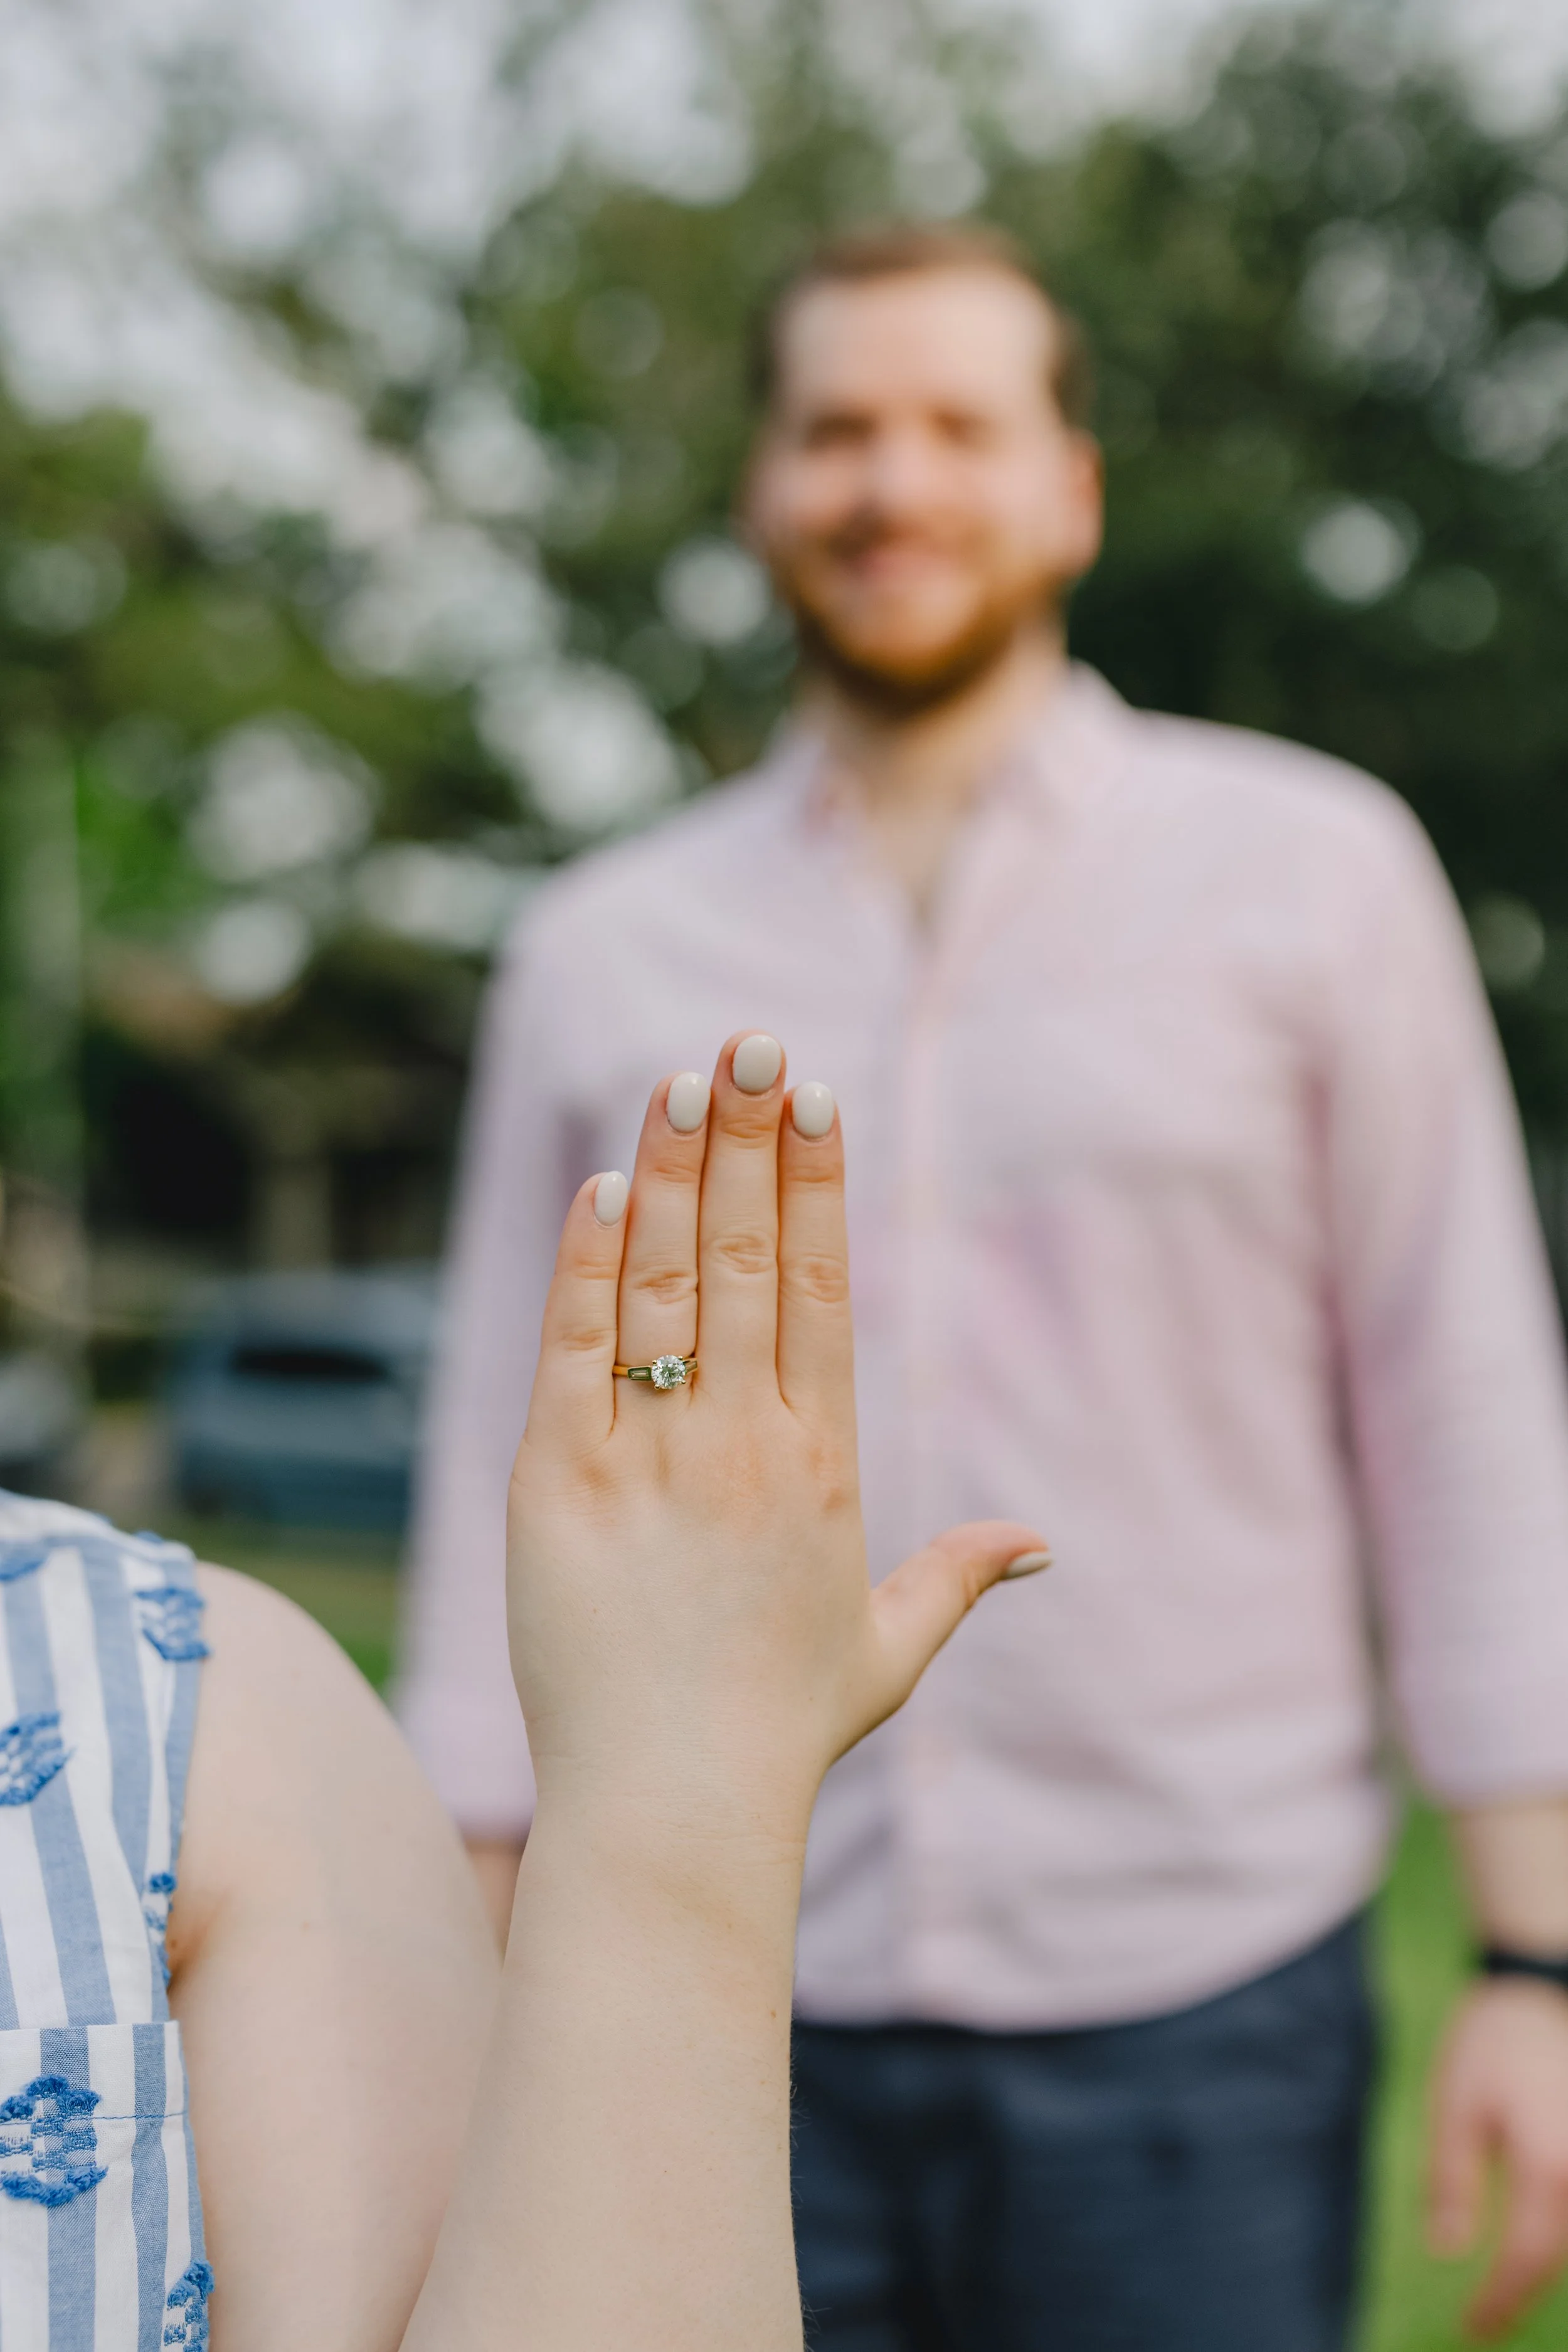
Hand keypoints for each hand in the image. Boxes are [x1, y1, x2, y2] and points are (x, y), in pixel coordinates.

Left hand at [506, 1031, 1046, 1850]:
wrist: (671, 1812)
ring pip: (666, 1287)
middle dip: (749, 1139)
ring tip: (679, 1078)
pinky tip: (603, 1189)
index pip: (826, 1289)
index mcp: (826, 1466)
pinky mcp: (560, 1489)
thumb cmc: (779, 1732)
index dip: (820, 1183)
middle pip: (752, 1260)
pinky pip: (577, 1356)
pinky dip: (589, 1269)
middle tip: (748, 1037)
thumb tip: (1042, 1543)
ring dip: (675, 1174)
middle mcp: (745, 1448)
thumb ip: (960, 1577)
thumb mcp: (888, 1648)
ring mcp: (651, 1463)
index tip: (814, 1094)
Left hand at [1428, 1977, 1567, 2337]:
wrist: (1538, 1990)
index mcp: (1549, 2166)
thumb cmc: (1491, 2043)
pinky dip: (1563, 2230)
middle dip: (1528, 2291)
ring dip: (1551, 2260)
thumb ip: (1452, 2179)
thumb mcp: (1454, 2105)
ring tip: (1510, 2287)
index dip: (1502, 2303)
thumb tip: (1446, 2250)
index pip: (1530, 2261)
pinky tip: (1543, 2237)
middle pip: (1563, 2256)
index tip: (1473, 2331)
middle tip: (1488, 2316)